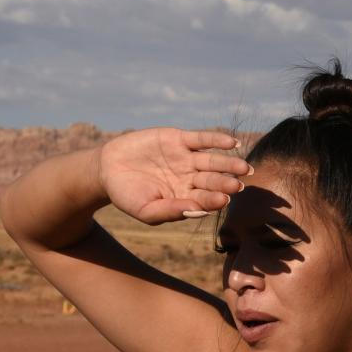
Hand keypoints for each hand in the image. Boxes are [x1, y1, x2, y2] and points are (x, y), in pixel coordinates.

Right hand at [100, 127, 252, 225]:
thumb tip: (197, 212)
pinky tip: (232, 144)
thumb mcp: (146, 210)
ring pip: (212, 161)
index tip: (224, 200)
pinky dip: (217, 140)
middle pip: (213, 181)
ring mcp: (186, 158)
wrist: (107, 169)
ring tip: (243, 167)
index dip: (214, 200)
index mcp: (185, 198)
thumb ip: (170, 212)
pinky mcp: (179, 139)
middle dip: (226, 183)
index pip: (205, 200)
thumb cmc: (127, 195)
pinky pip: (202, 139)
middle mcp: (190, 179)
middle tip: (239, 185)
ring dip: (228, 163)